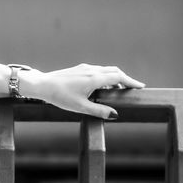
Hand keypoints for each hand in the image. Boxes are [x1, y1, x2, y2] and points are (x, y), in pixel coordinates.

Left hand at [23, 63, 144, 119]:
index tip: (140, 87)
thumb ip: (99, 111)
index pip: (118, 78)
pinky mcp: (79, 69)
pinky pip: (98, 70)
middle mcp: (91, 70)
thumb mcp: (81, 107)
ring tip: (119, 90)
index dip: (131, 82)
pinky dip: (106, 77)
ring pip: (106, 70)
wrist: (42, 84)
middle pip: (114, 71)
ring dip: (115, 78)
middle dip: (125, 79)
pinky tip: (103, 87)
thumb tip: (115, 114)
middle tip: (133, 89)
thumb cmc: (60, 96)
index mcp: (94, 78)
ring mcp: (85, 68)